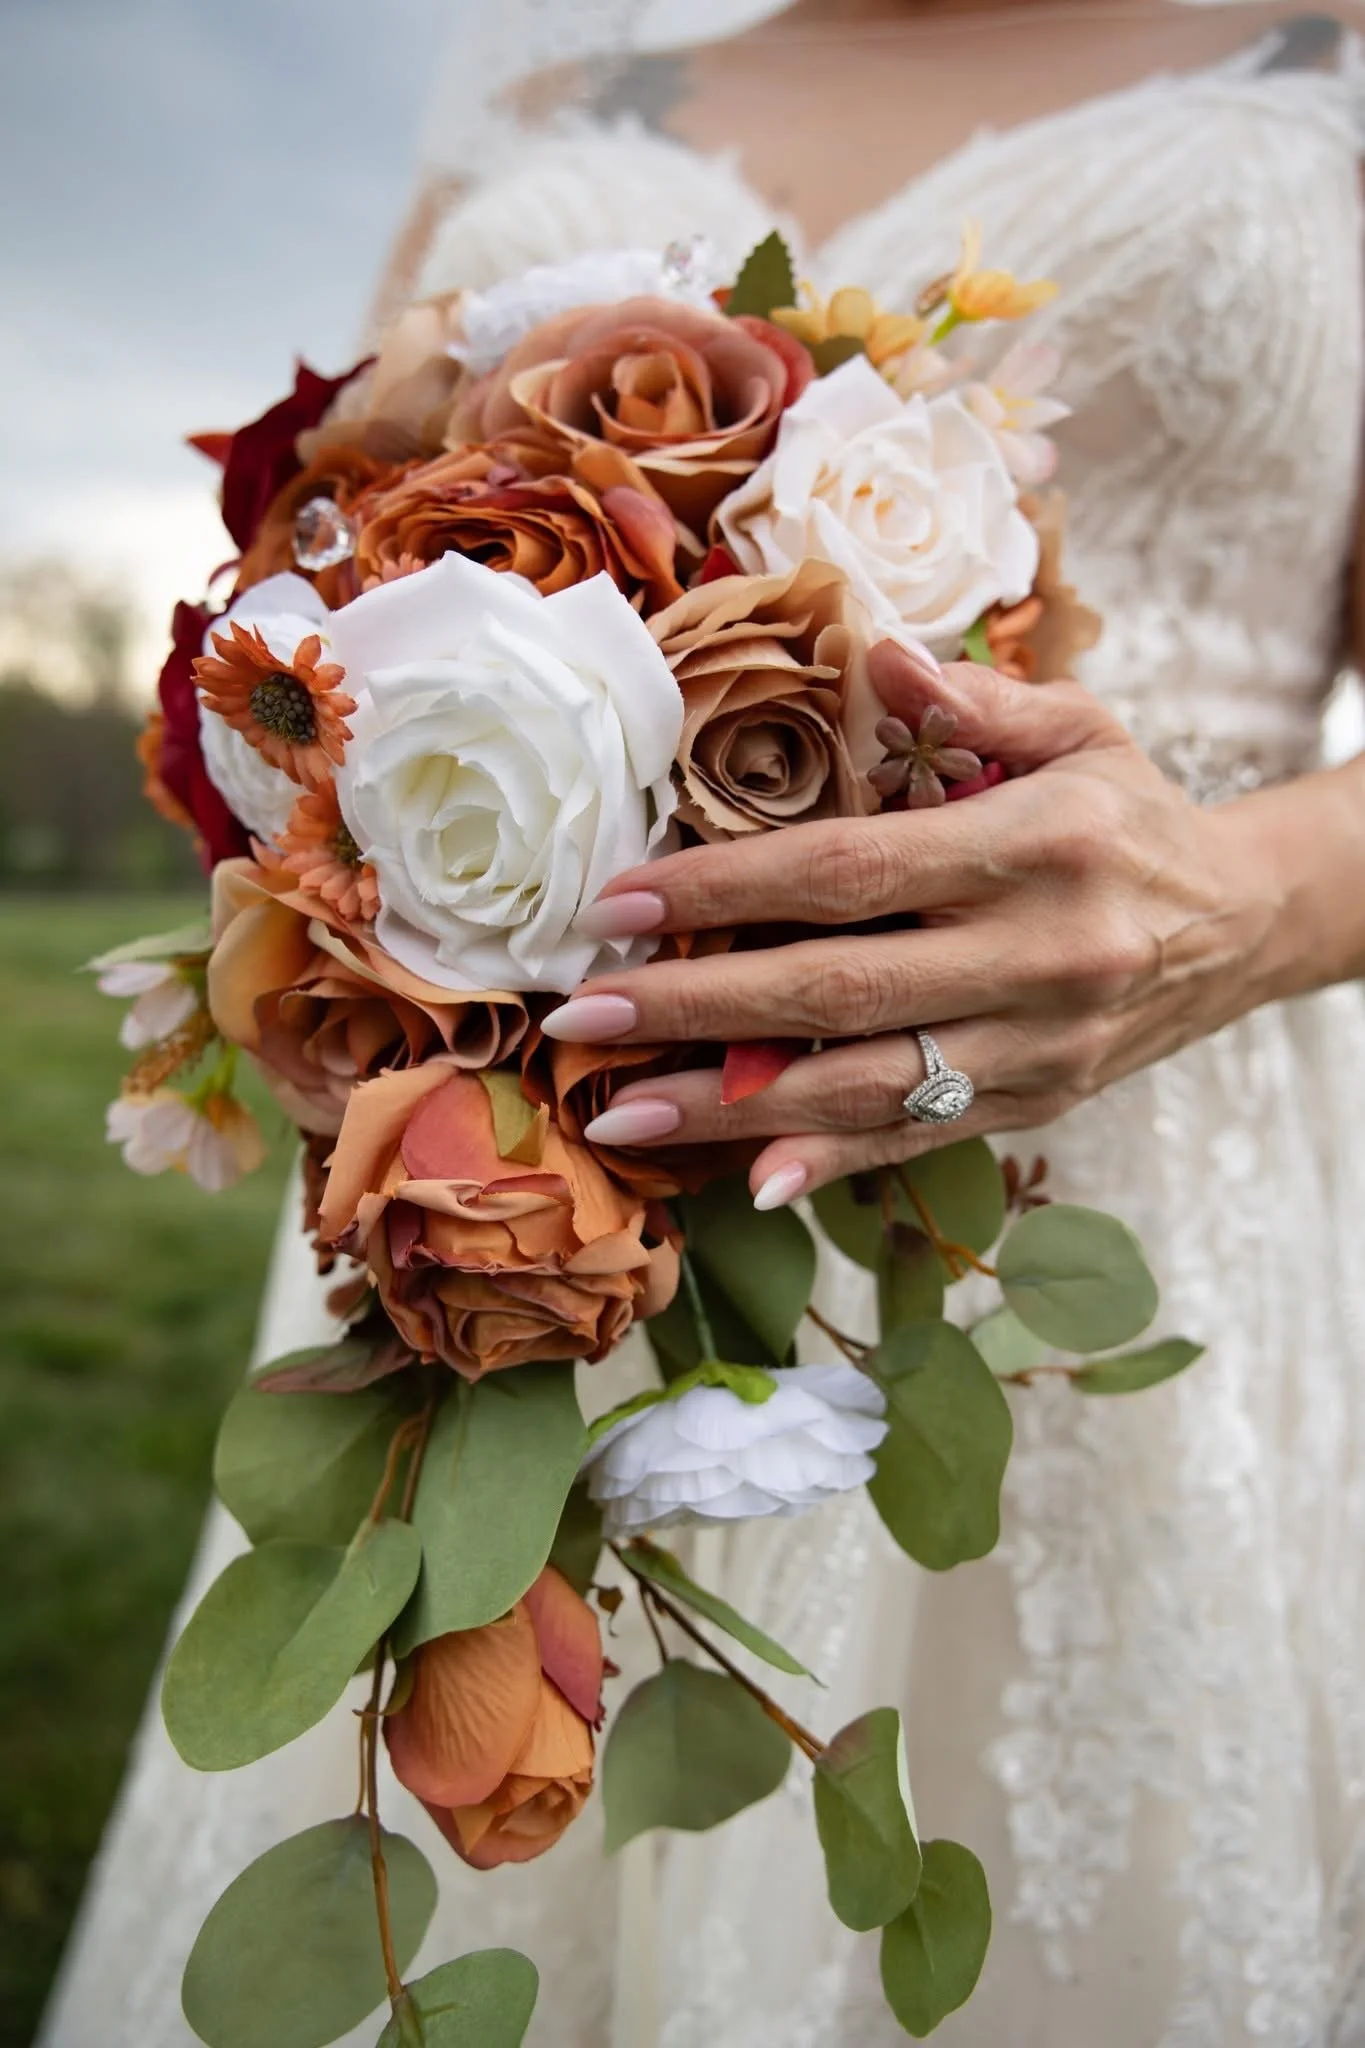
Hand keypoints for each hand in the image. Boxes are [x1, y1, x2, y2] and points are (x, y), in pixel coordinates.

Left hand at [542, 655, 1284, 1207]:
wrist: (1242, 926)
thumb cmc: (1134, 816)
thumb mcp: (1083, 729)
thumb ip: (979, 699)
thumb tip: (873, 651)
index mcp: (1037, 846)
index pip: (850, 871)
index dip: (725, 890)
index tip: (619, 902)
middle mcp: (1038, 955)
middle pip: (837, 990)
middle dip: (695, 1007)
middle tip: (584, 1012)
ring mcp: (1037, 1045)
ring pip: (865, 1086)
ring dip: (732, 1108)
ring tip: (621, 1114)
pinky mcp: (1036, 1104)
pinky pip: (920, 1139)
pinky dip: (832, 1164)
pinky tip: (748, 1181)